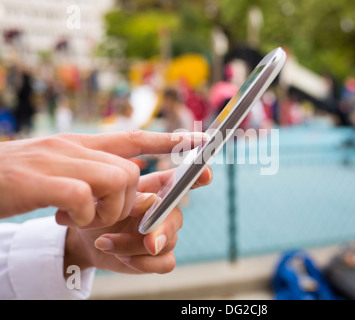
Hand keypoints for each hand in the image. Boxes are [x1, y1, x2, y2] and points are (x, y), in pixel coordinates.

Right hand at [0, 130, 202, 227]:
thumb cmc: (15, 180)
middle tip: (99, 214)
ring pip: (117, 180)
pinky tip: (63, 218)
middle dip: (126, 200)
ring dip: (106, 209)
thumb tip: (121, 177)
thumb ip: (88, 168)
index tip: (200, 142)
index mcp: (79, 144)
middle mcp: (73, 147)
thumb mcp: (56, 167)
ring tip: (79, 217)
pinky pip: (85, 197)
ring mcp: (59, 162)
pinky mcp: (43, 182)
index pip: (133, 137)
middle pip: (131, 171)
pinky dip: (82, 215)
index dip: (168, 141)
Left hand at [64, 167, 212, 273]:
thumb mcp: (108, 199)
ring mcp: (167, 234)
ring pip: (165, 243)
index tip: (205, 173)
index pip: (184, 179)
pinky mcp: (162, 257)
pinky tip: (122, 257)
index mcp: (158, 188)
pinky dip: (143, 263)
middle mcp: (167, 210)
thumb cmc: (100, 210)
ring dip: (133, 245)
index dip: (198, 175)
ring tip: (106, 241)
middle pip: (177, 217)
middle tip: (147, 240)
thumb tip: (151, 201)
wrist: (89, 238)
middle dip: (162, 229)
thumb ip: (132, 197)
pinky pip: (165, 263)